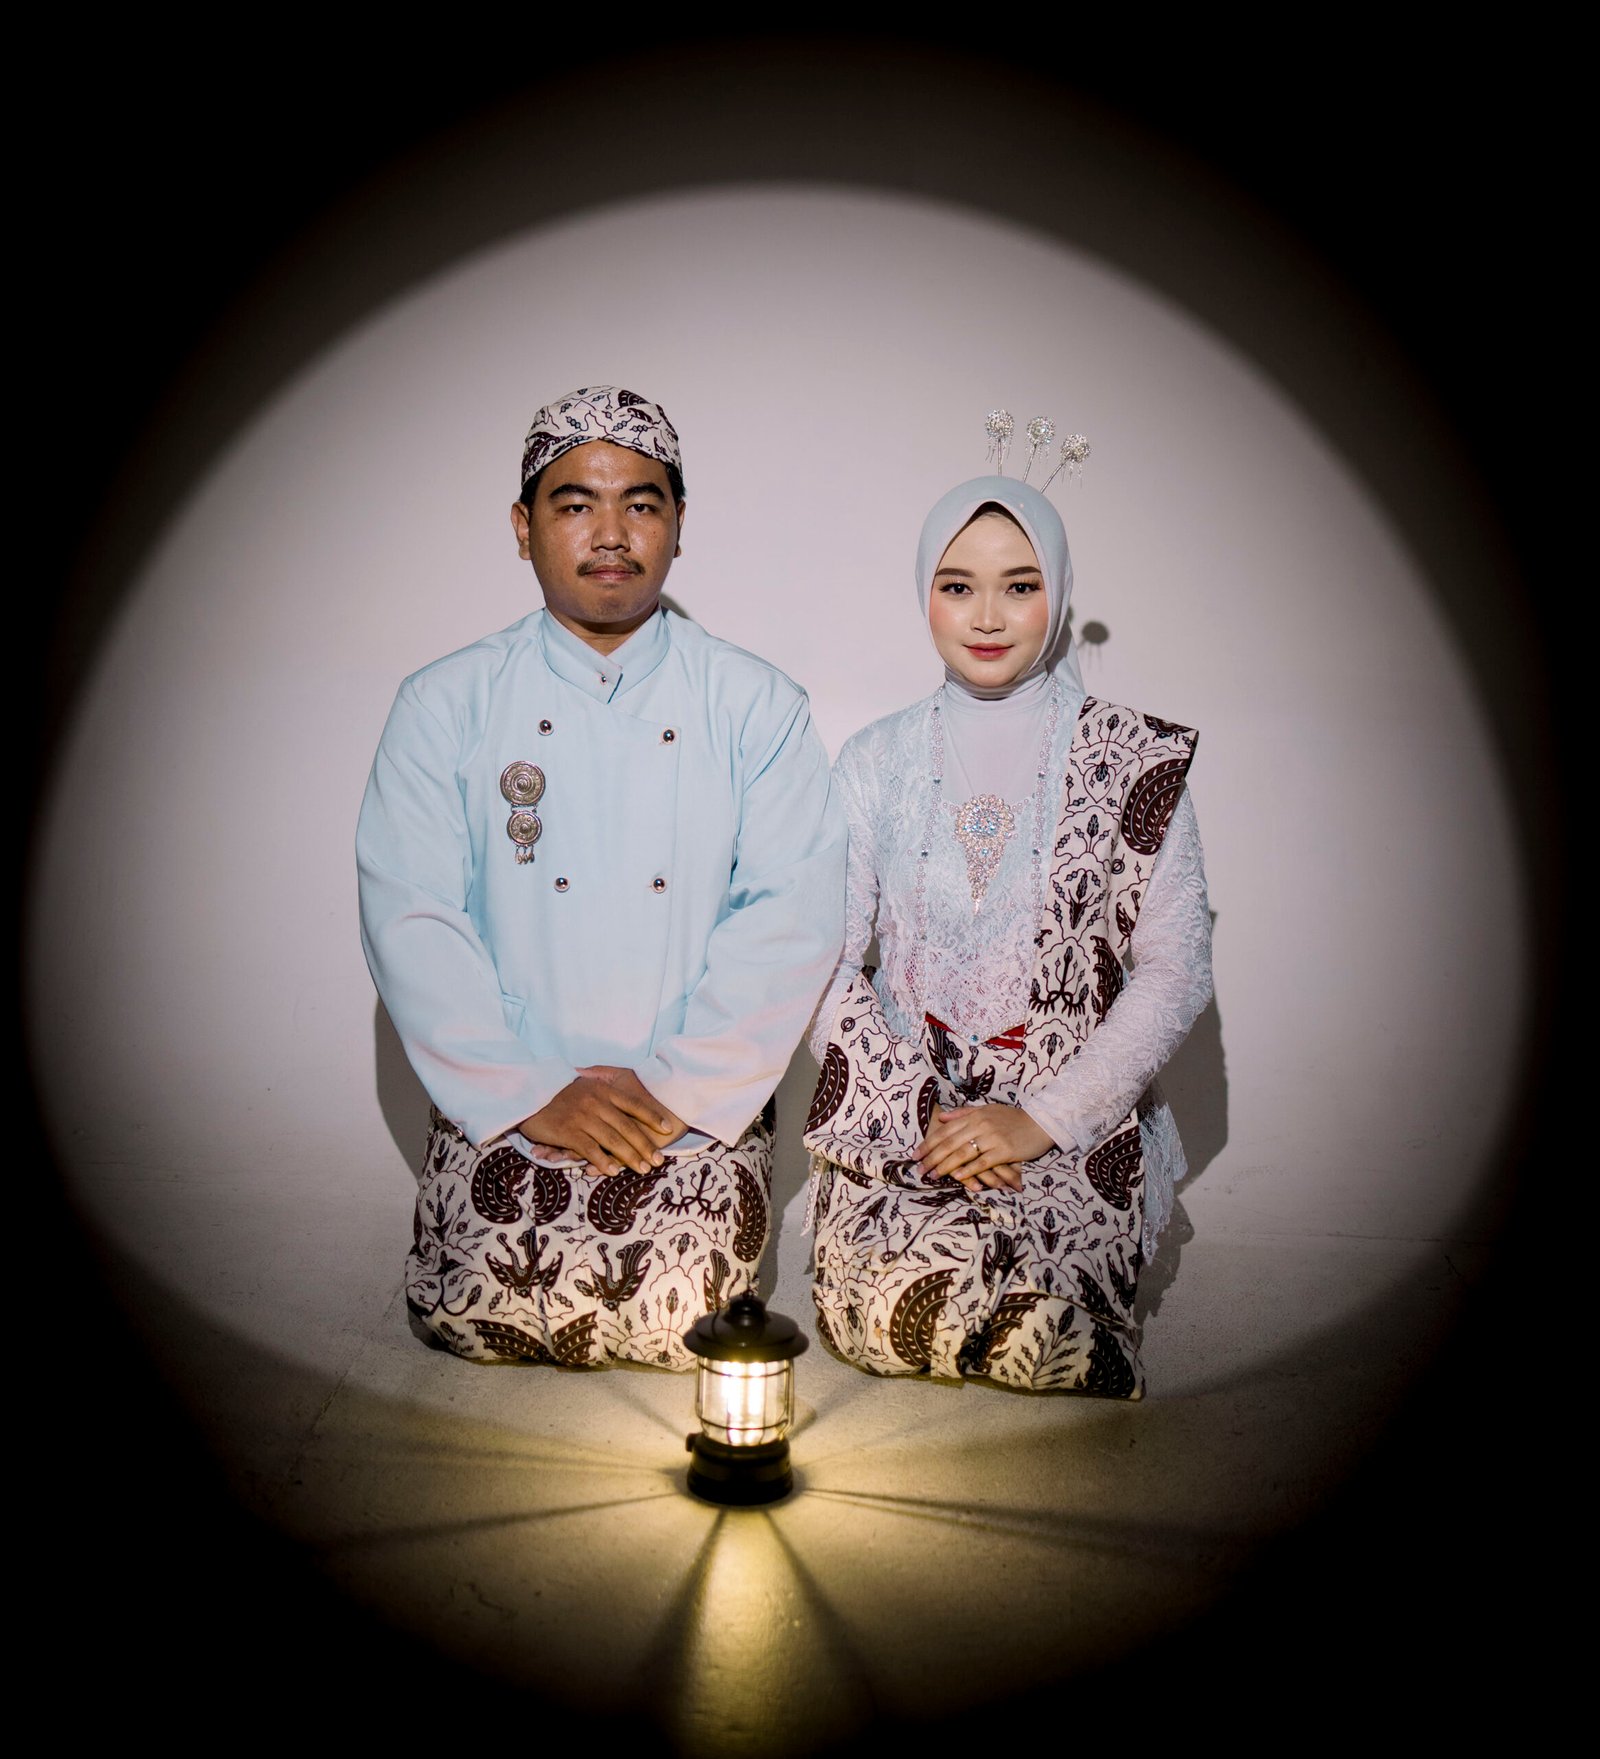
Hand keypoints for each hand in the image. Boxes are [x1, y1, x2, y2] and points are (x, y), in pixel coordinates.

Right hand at [519, 1070, 685, 1177]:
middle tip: (658, 1160)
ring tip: (642, 1169)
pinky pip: (589, 1149)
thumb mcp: (584, 1082)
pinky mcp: (568, 1131)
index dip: (651, 1116)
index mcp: (602, 1090)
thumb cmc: (559, 1091)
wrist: (529, 1093)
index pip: (633, 1104)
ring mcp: (582, 1116)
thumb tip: (624, 1093)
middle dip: (645, 1144)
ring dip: (629, 1156)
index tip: (667, 1128)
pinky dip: (602, 1161)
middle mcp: (596, 1102)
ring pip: (612, 1139)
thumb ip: (603, 1087)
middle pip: (626, 1126)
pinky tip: (612, 1172)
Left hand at [914, 1103, 1053, 1193]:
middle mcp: (981, 1125)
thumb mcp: (987, 1110)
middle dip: (932, 1157)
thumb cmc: (1012, 1118)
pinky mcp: (1004, 1151)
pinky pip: (982, 1162)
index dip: (929, 1143)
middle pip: (950, 1142)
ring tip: (933, 1175)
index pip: (946, 1130)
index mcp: (975, 1115)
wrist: (1040, 1123)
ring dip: (945, 1166)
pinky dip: (969, 1169)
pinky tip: (957, 1176)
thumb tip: (942, 1117)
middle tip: (919, 1169)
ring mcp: (992, 1138)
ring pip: (962, 1153)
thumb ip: (964, 1113)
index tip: (916, 1154)